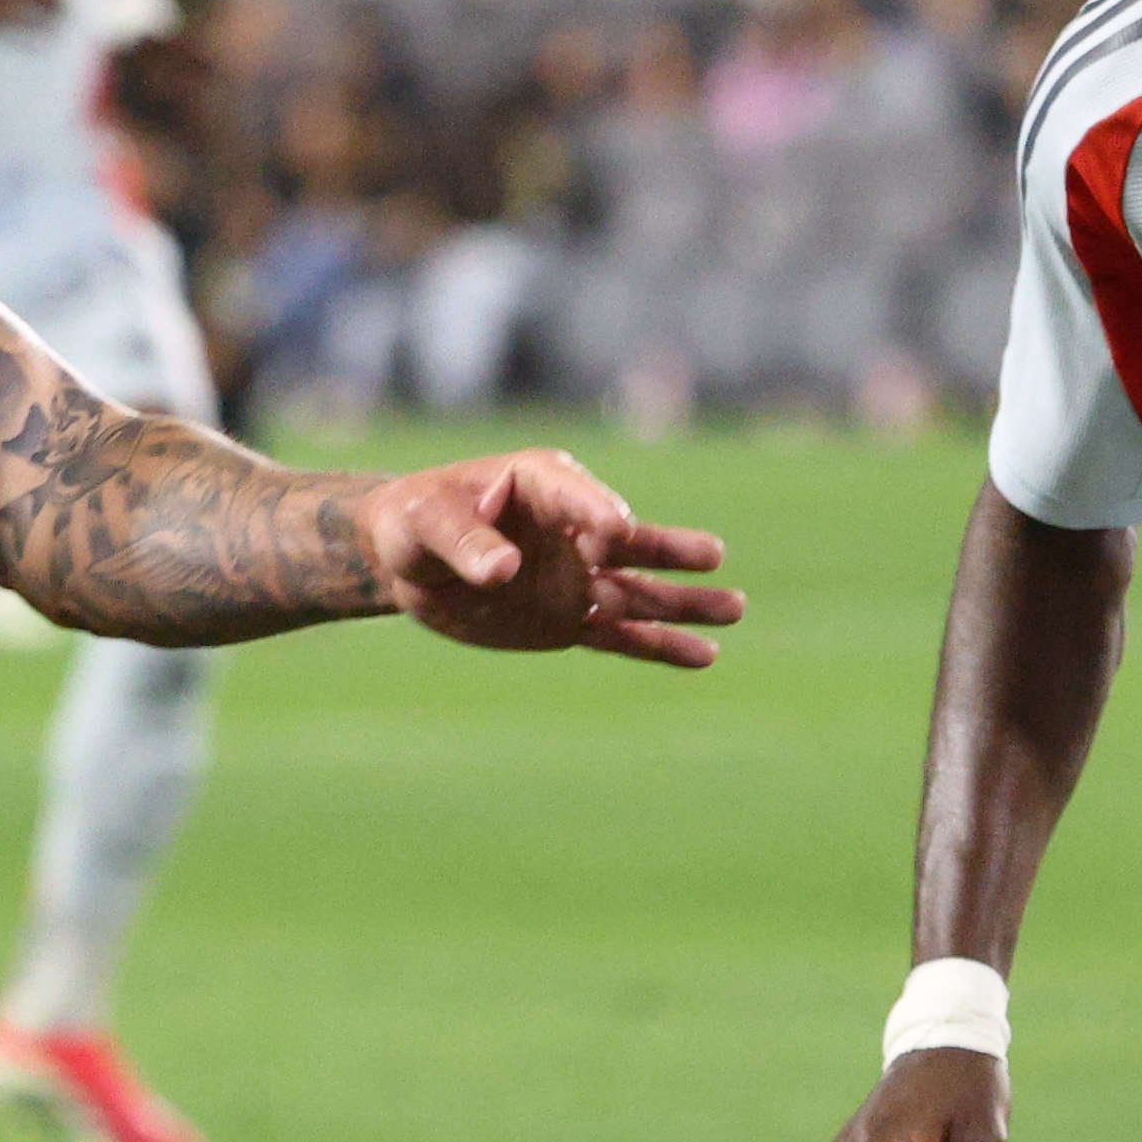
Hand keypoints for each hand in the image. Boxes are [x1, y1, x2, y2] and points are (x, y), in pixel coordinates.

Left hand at [357, 450, 740, 665]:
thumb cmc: (414, 520)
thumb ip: (465, 544)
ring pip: (638, 591)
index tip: (617, 531)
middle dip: (670, 551)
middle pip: (629, 543)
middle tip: (712, 556)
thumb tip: (504, 570)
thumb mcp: (425, 524)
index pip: (579, 497)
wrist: (407, 557)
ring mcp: (577, 576)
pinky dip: (660, 646)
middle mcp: (572, 529)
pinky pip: (621, 634)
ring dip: (684, 603)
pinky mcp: (571, 617)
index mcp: (540, 485)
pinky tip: (703, 655)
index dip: (598, 512)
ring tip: (735, 609)